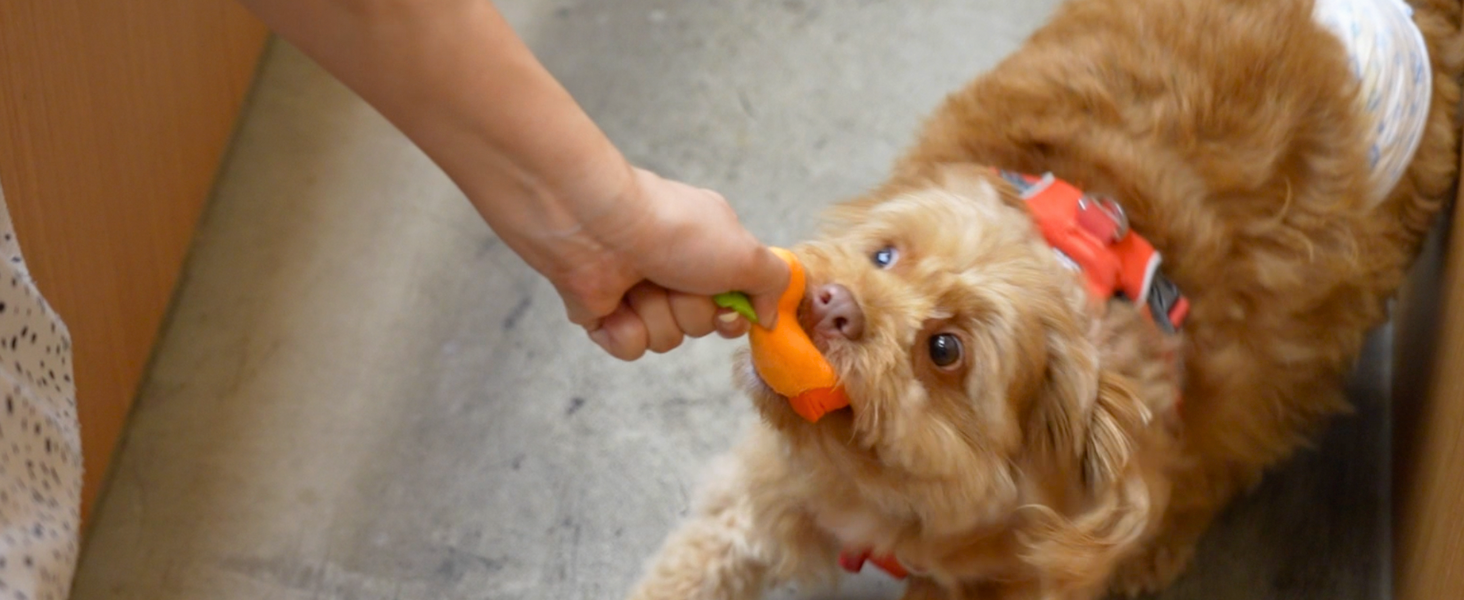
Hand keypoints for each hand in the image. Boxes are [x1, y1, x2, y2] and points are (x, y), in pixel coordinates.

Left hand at [547, 168, 788, 359]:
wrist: (601, 226)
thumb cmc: (676, 230)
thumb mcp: (747, 253)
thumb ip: (773, 284)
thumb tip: (768, 319)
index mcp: (710, 249)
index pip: (734, 303)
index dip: (733, 315)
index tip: (727, 308)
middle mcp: (675, 270)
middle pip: (701, 325)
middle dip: (691, 310)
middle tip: (676, 278)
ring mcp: (638, 293)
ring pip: (666, 339)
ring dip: (657, 315)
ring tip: (640, 281)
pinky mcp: (605, 314)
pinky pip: (630, 347)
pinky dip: (625, 328)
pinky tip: (616, 300)